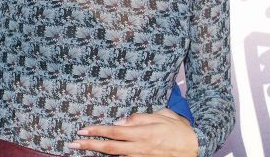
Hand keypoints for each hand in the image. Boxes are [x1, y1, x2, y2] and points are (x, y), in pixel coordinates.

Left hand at [67, 109, 197, 156]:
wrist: (196, 147)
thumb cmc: (177, 129)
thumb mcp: (160, 116)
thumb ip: (138, 118)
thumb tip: (119, 122)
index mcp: (143, 132)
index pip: (114, 132)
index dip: (96, 131)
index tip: (82, 130)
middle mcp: (140, 147)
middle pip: (109, 147)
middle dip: (89, 145)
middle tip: (72, 144)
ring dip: (98, 153)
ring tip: (82, 150)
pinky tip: (103, 155)